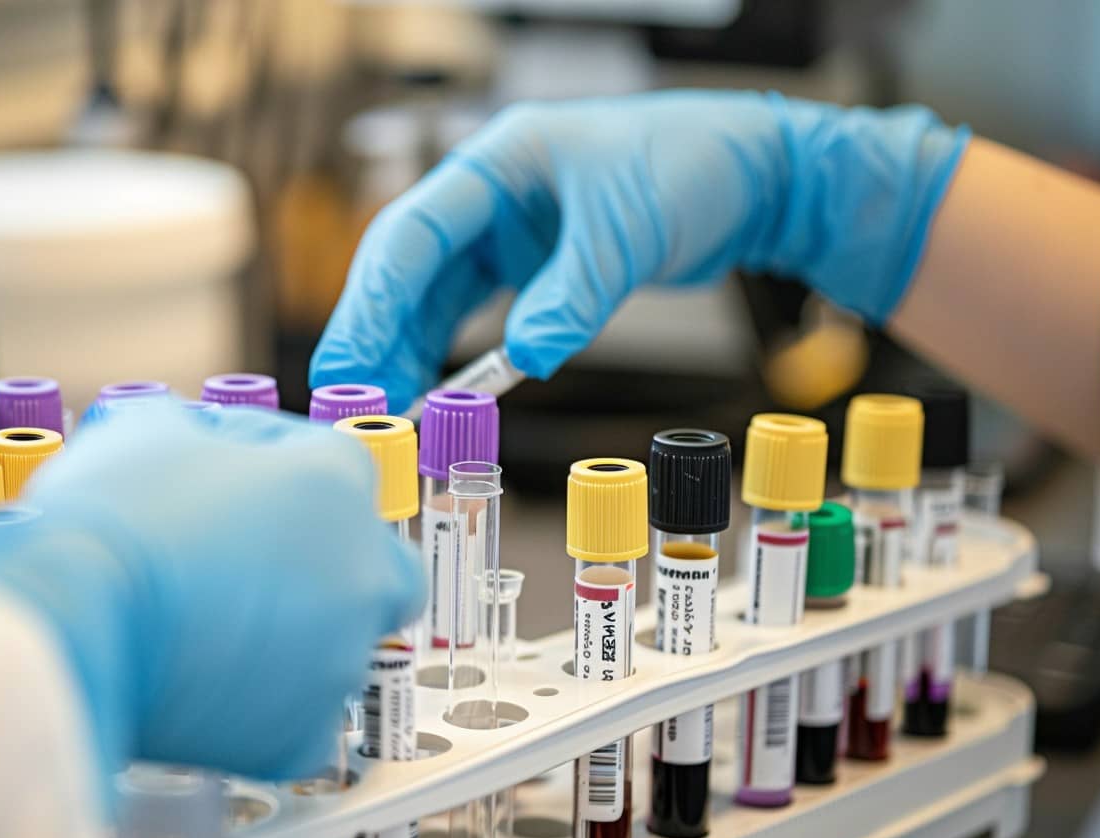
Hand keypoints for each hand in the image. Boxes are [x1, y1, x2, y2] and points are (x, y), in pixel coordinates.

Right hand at [0, 403, 422, 787]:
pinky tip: (215, 690)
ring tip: (210, 633)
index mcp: (337, 485)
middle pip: (380, 567)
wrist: (66, 622)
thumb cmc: (108, 519)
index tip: (233, 488)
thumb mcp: (152, 427)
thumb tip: (212, 448)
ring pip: (339, 648)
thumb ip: (210, 430)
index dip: (276, 470)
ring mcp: (337, 659)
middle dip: (340, 566)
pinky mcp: (299, 735)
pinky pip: (301, 724)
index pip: (332, 464)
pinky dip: (267, 714)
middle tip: (266, 569)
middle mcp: (360, 572)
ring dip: (297, 640)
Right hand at [310, 90, 967, 410]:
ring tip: (386, 413)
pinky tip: (434, 393)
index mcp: (499, 163)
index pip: (414, 232)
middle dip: (376, 337)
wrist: (748, 176)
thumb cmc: (691, 168)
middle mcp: (491, 195)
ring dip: (407, 353)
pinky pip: (472, 312)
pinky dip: (452, 353)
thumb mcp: (628, 232)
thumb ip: (574, 294)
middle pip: (408, 270)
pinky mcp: (530, 263)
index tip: (353, 363)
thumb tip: (525, 357)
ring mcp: (507, 230)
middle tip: (351, 404)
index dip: (375, 301)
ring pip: (434, 295)